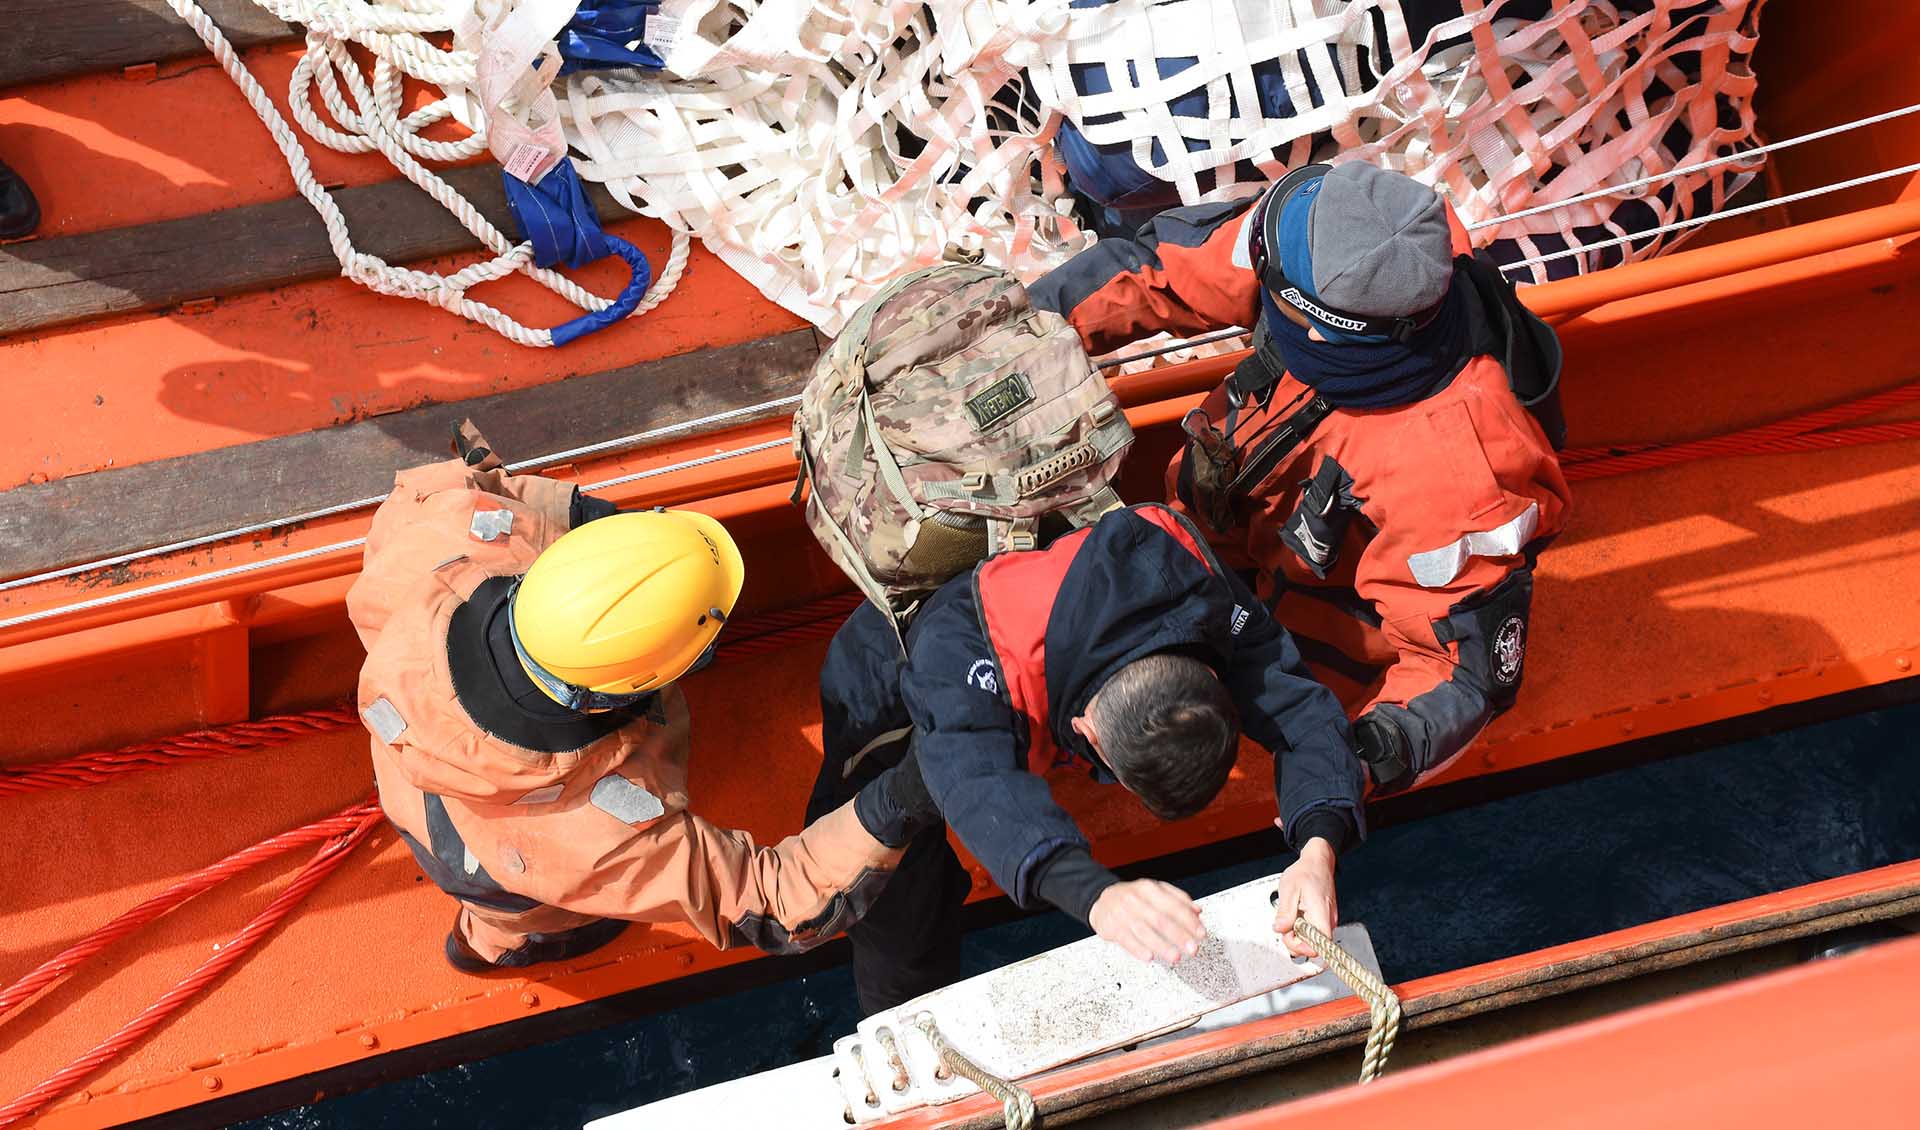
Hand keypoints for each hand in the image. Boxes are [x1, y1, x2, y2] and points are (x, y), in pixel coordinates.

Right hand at [1089, 879, 1205, 964]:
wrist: (1101, 899)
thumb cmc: (1132, 897)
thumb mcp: (1154, 890)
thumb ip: (1177, 898)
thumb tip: (1197, 911)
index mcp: (1148, 888)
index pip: (1173, 905)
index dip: (1189, 920)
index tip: (1200, 932)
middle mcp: (1136, 900)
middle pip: (1161, 920)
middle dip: (1179, 936)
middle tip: (1193, 948)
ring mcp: (1123, 914)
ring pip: (1145, 932)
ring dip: (1162, 946)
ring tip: (1175, 957)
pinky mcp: (1113, 928)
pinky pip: (1127, 940)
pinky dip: (1138, 949)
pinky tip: (1149, 956)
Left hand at [1272, 834, 1337, 958]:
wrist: (1318, 862)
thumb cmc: (1306, 872)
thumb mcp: (1289, 890)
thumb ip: (1285, 913)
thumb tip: (1280, 929)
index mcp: (1320, 914)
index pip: (1317, 946)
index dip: (1299, 945)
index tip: (1287, 933)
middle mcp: (1328, 921)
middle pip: (1313, 946)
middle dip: (1295, 939)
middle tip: (1285, 923)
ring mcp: (1328, 921)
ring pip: (1312, 940)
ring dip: (1298, 933)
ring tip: (1291, 915)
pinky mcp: (1325, 919)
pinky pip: (1313, 931)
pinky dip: (1302, 928)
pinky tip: (1297, 915)